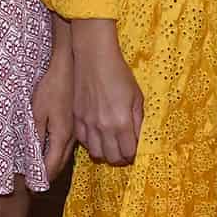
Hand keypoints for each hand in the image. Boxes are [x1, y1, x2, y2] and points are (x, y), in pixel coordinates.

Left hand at [32, 44, 75, 177]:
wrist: (69, 68)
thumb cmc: (51, 88)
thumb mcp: (37, 112)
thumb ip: (36, 135)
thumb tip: (33, 157)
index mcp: (61, 136)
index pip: (52, 165)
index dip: (42, 178)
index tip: (32, 187)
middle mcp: (71, 137)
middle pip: (60, 163)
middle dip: (48, 174)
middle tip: (35, 184)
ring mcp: (76, 130)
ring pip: (65, 154)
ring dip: (54, 164)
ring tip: (43, 172)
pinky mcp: (76, 122)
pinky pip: (68, 144)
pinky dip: (59, 153)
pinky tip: (52, 152)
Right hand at [71, 19, 143, 164]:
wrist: (94, 58)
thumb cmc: (119, 74)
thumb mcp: (137, 97)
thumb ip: (138, 120)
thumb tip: (139, 138)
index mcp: (122, 122)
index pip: (129, 153)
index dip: (133, 154)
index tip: (134, 150)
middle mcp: (104, 127)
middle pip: (112, 158)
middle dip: (121, 158)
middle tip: (124, 151)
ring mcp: (88, 124)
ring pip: (96, 153)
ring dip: (105, 153)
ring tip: (110, 145)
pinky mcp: (76, 118)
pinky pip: (83, 141)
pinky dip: (91, 143)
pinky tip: (97, 136)